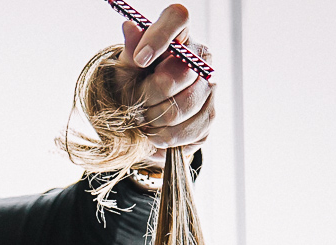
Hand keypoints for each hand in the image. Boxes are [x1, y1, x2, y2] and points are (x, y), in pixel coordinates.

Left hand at [118, 4, 214, 149]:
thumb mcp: (125, 68)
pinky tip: (155, 132)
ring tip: (143, 118)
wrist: (143, 116)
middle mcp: (200, 56)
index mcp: (179, 34)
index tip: (140, 59)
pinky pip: (187, 130)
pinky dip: (164, 137)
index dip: (159, 36)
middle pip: (176, 75)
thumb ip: (130, 50)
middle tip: (135, 102)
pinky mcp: (210, 114)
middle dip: (147, 95)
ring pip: (180, 108)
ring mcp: (210, 86)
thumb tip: (129, 26)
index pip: (177, 17)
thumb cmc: (134, 84)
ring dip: (153, 119)